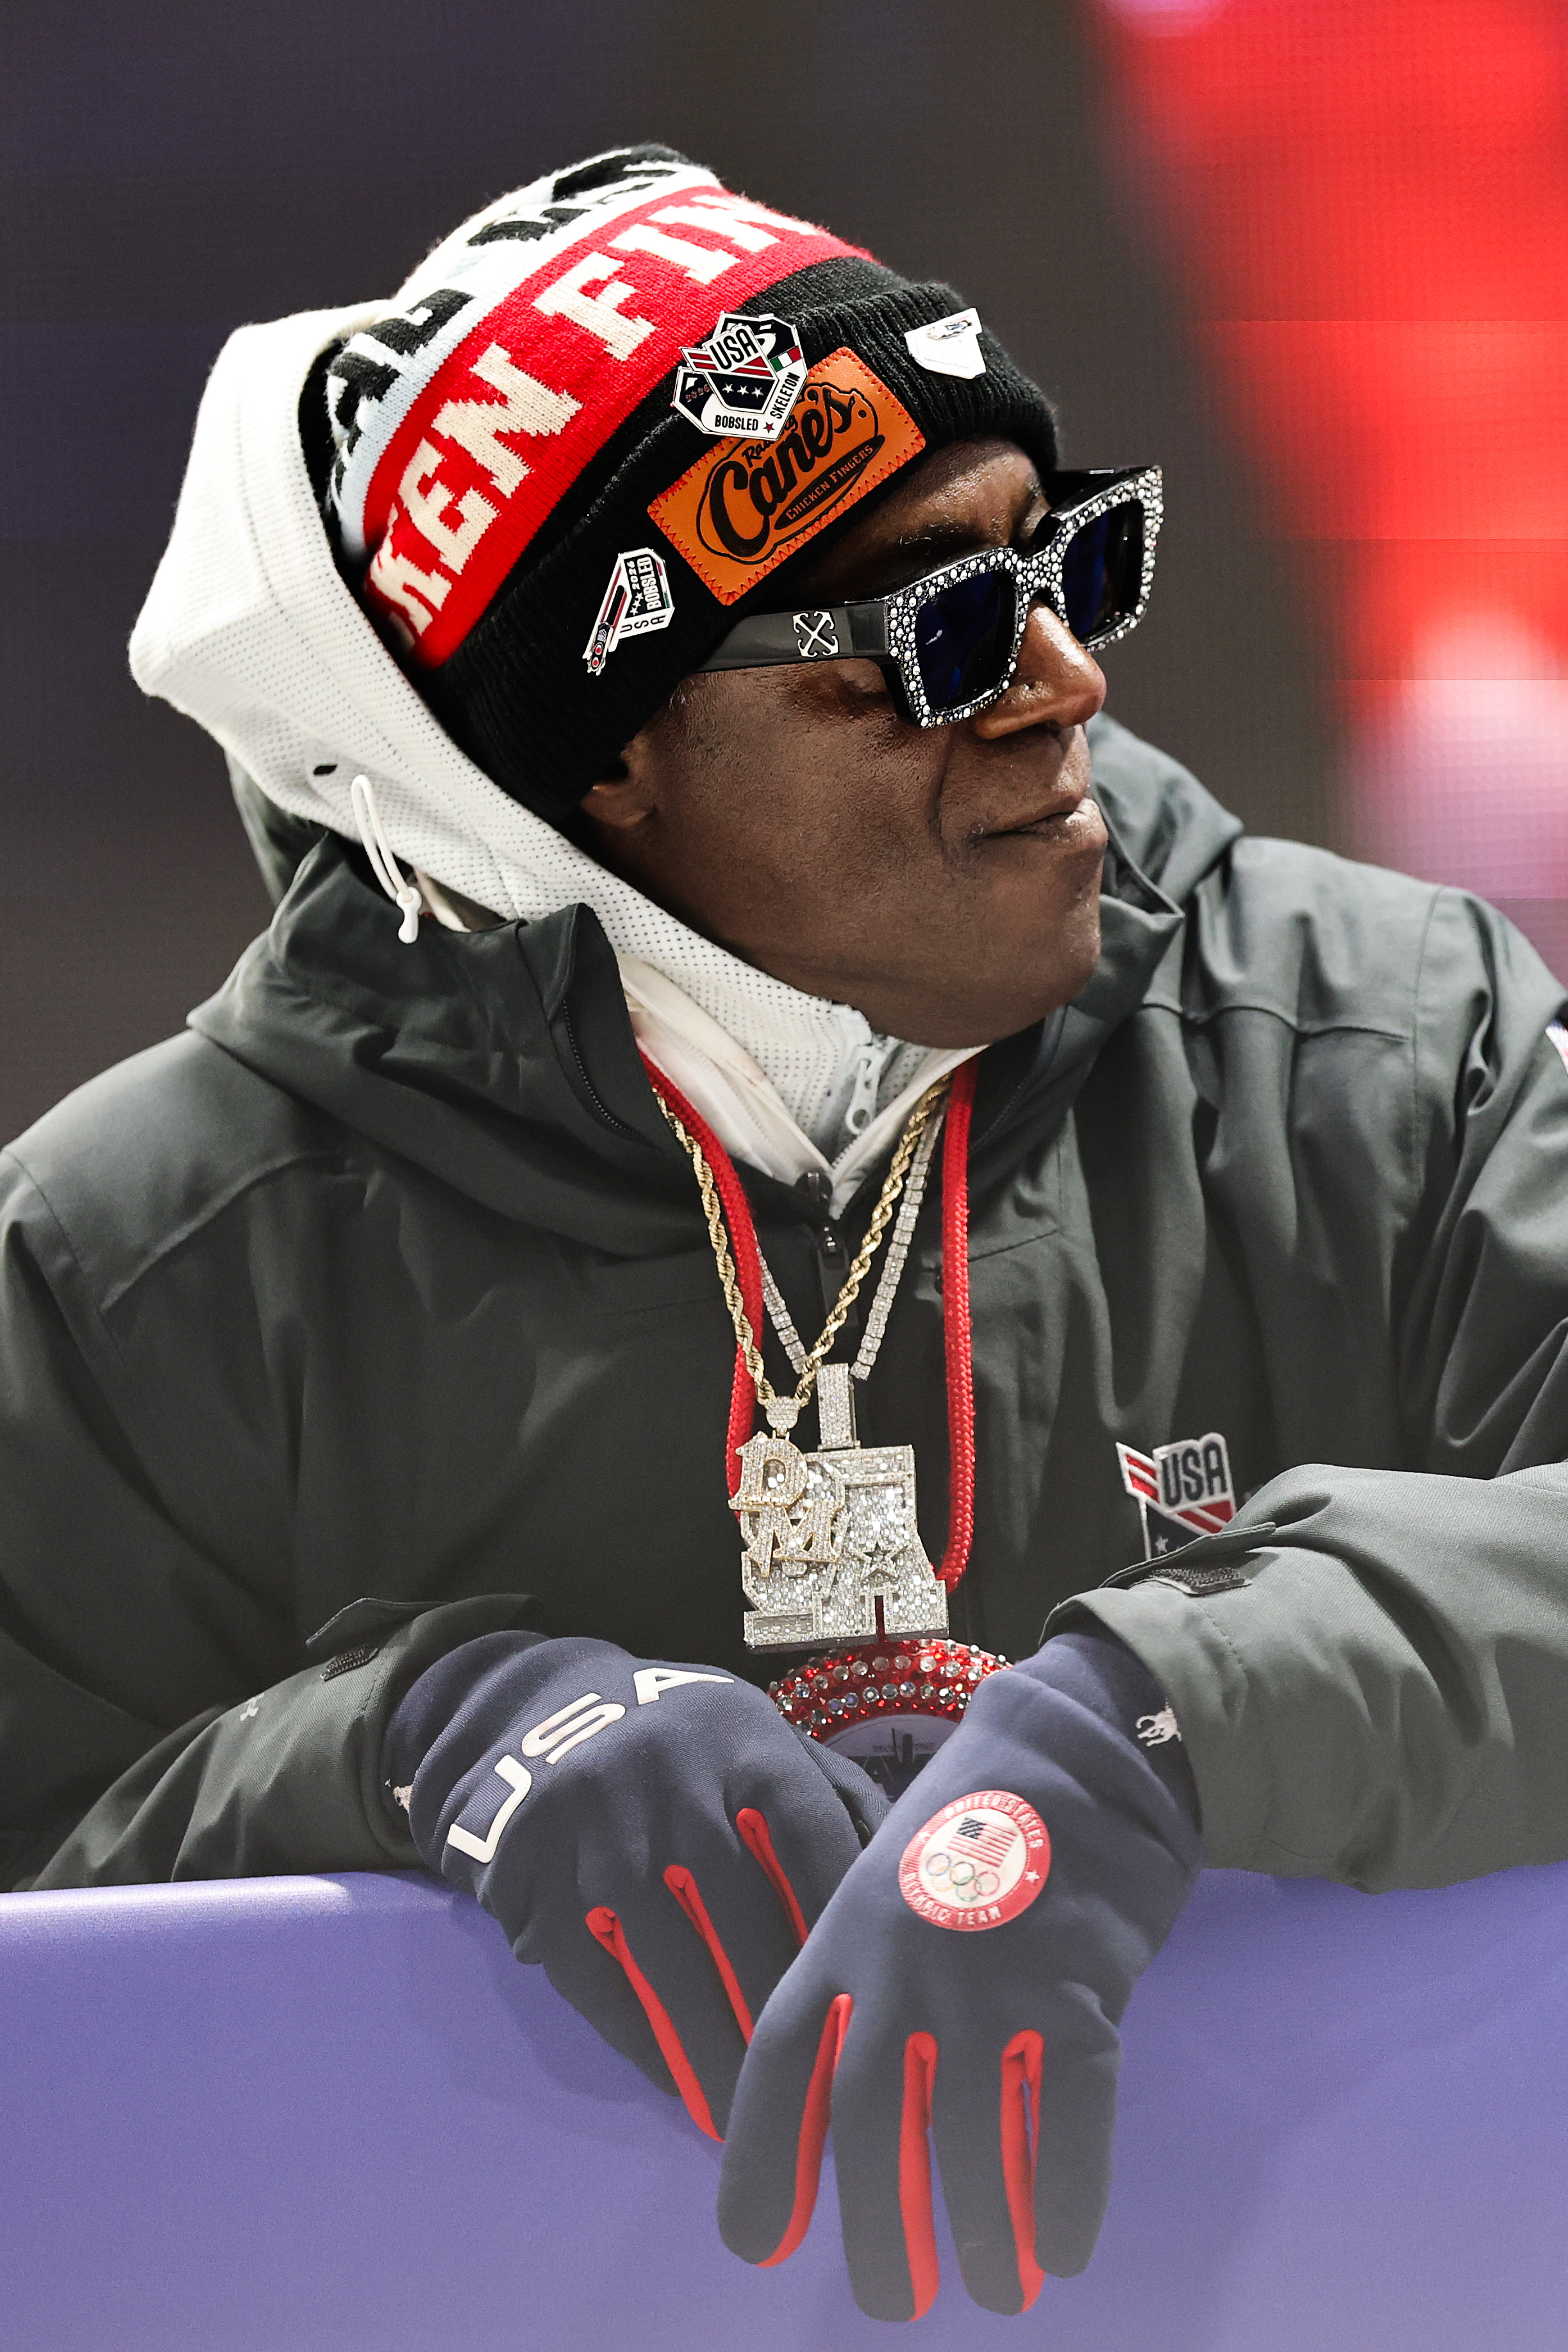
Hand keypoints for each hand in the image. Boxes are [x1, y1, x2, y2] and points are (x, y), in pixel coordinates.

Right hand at [383, 1632, 886, 2137]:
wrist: (549, 1718)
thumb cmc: (699, 1754)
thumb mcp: (770, 1744)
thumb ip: (844, 1805)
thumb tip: (919, 1890)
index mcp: (743, 1741)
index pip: (812, 1838)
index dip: (845, 1926)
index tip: (877, 2004)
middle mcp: (670, 1779)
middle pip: (742, 1916)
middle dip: (783, 2012)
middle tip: (823, 2090)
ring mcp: (597, 1832)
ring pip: (670, 1963)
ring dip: (716, 2052)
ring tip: (755, 2116)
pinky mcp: (537, 1880)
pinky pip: (600, 1982)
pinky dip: (647, 2044)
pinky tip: (686, 2087)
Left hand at [716, 1632, 1200, 2317]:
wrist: (1075, 1758)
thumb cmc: (967, 1836)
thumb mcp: (880, 1894)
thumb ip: (856, 1987)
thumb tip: (835, 2112)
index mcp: (840, 1937)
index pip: (779, 2060)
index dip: (760, 2157)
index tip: (753, 2245)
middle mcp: (903, 1966)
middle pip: (867, 2120)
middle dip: (877, 2228)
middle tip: (893, 2302)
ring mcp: (992, 1977)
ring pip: (969, 2134)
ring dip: (980, 2231)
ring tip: (993, 2292)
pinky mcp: (1081, 1988)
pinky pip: (1071, 2115)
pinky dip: (1064, 2193)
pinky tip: (1061, 2251)